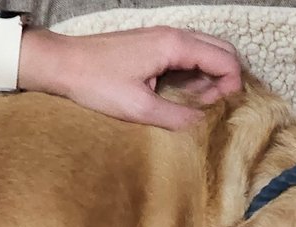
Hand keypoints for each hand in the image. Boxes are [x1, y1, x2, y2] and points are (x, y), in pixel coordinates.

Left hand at [22, 26, 243, 130]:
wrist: (62, 64)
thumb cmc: (96, 84)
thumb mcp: (139, 108)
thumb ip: (176, 116)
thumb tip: (203, 123)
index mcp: (174, 45)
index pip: (225, 60)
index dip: (233, 86)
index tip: (224, 111)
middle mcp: (173, 35)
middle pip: (221, 50)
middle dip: (227, 78)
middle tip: (217, 107)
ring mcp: (163, 37)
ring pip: (206, 51)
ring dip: (211, 76)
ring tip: (200, 105)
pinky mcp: (153, 44)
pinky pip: (188, 54)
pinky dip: (196, 72)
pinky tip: (184, 95)